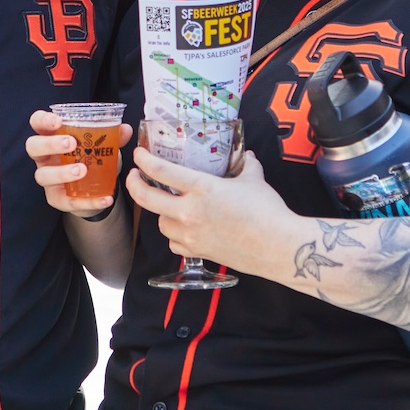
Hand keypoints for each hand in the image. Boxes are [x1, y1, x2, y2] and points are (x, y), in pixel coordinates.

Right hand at [26, 110, 131, 218]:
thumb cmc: (90, 157)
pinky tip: (105, 199)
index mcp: (51, 136)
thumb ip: (112, 135)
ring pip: (43, 175)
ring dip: (61, 172)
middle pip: (33, 147)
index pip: (37, 122)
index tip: (58, 121)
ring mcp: (48, 178)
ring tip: (82, 170)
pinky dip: (87, 202)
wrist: (94, 187)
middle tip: (71, 144)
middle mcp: (44, 156)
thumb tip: (125, 129)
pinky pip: (67, 201)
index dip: (43, 120)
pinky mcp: (56, 199)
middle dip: (50, 144)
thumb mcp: (100, 144)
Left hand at [125, 145, 299, 274]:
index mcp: (202, 188)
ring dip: (161, 213)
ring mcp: (191, 234)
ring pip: (160, 223)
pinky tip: (184, 230)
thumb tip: (246, 156)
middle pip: (147, 198)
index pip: (162, 171)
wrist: (277, 247)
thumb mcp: (255, 180)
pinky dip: (175, 236)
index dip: (144, 160)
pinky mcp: (198, 253)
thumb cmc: (267, 212)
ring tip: (168, 206)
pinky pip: (174, 243)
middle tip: (133, 176)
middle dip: (134, 185)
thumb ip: (246, 165)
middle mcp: (190, 211)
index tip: (138, 155)